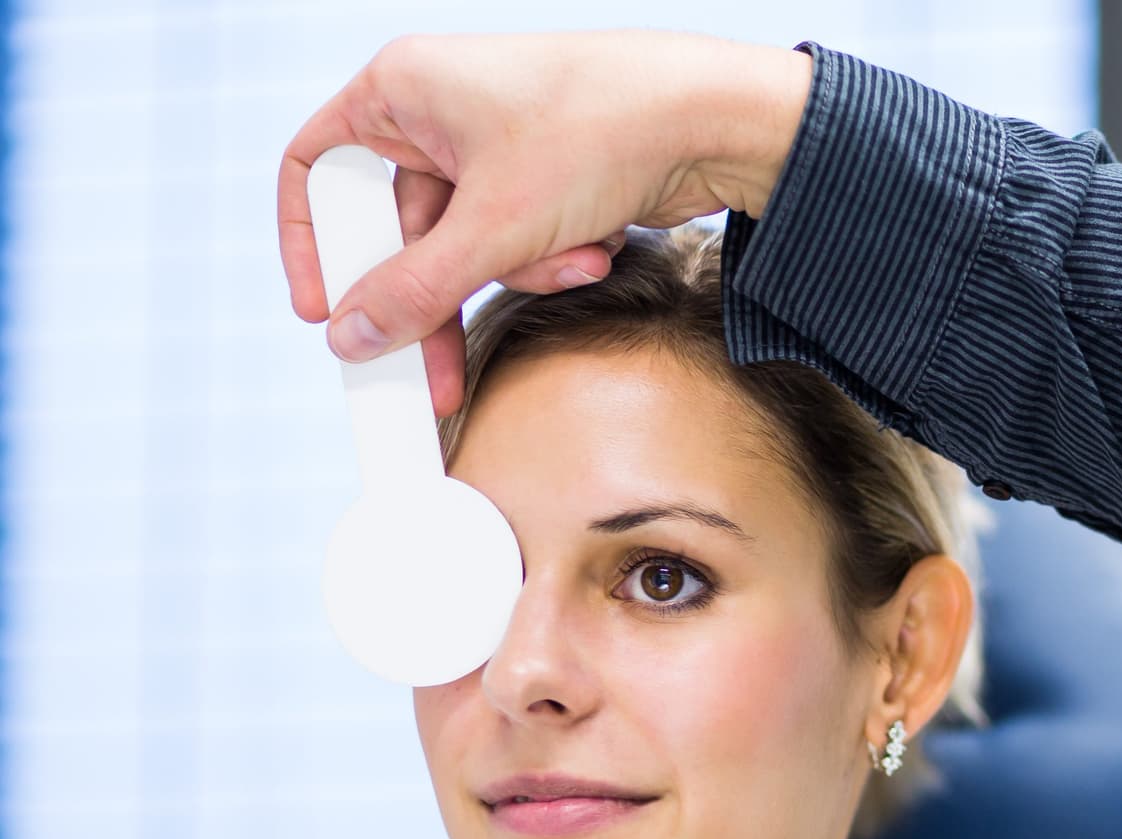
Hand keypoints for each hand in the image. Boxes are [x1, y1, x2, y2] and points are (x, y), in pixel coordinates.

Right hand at [278, 31, 811, 414]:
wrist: (716, 120)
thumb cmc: (600, 130)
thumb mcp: (494, 228)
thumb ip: (415, 291)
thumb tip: (353, 335)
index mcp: (402, 89)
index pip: (318, 170)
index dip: (312, 245)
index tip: (324, 313)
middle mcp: (440, 110)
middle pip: (400, 230)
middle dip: (439, 296)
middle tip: (437, 374)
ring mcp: (495, 145)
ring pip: (468, 247)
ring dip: (520, 272)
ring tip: (572, 261)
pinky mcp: (546, 178)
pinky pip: (519, 242)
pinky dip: (554, 257)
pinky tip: (598, 244)